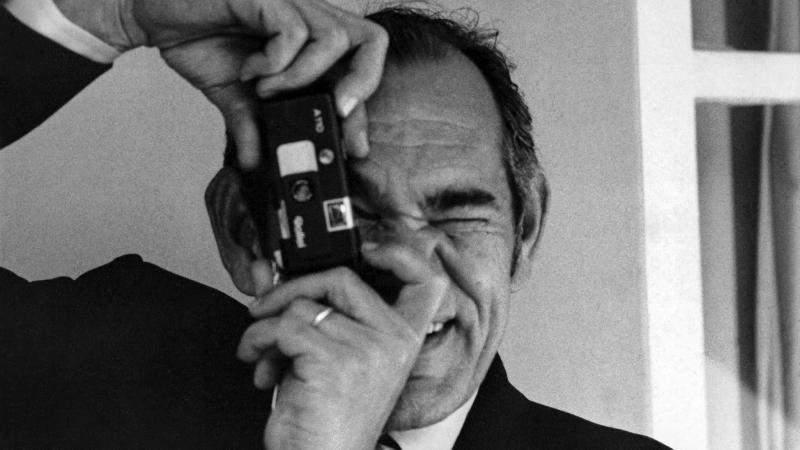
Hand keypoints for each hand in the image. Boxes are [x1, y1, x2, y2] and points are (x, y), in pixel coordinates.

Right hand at [54, 0, 386, 166]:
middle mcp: (309, 19)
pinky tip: (250, 70)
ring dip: (304, 77)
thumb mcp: (232, 95)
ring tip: (268, 90)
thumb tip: (256, 161)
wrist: (154, 14)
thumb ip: (251, 123)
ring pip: (334, 39)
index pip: (361, 68)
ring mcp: (290, 4)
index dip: (366, 108)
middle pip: (372, 41)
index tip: (354, 146)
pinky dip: (275, 62)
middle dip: (364, 85)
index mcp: (311, 42)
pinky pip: (292, 31)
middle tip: (336, 112)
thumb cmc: (201, 40)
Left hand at [237, 242, 448, 448]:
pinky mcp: (334, 360)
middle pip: (342, 277)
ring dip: (267, 330)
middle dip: (292, 288)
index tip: (368, 249)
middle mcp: (393, 340)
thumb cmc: (327, 418)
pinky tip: (265, 369)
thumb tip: (267, 269)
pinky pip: (283, 327)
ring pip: (302, 306)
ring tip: (267, 357)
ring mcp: (367, 348)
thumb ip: (308, 310)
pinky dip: (259, 344)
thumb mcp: (328, 357)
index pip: (425, 280)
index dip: (400, 254)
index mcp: (403, 339)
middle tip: (267, 308)